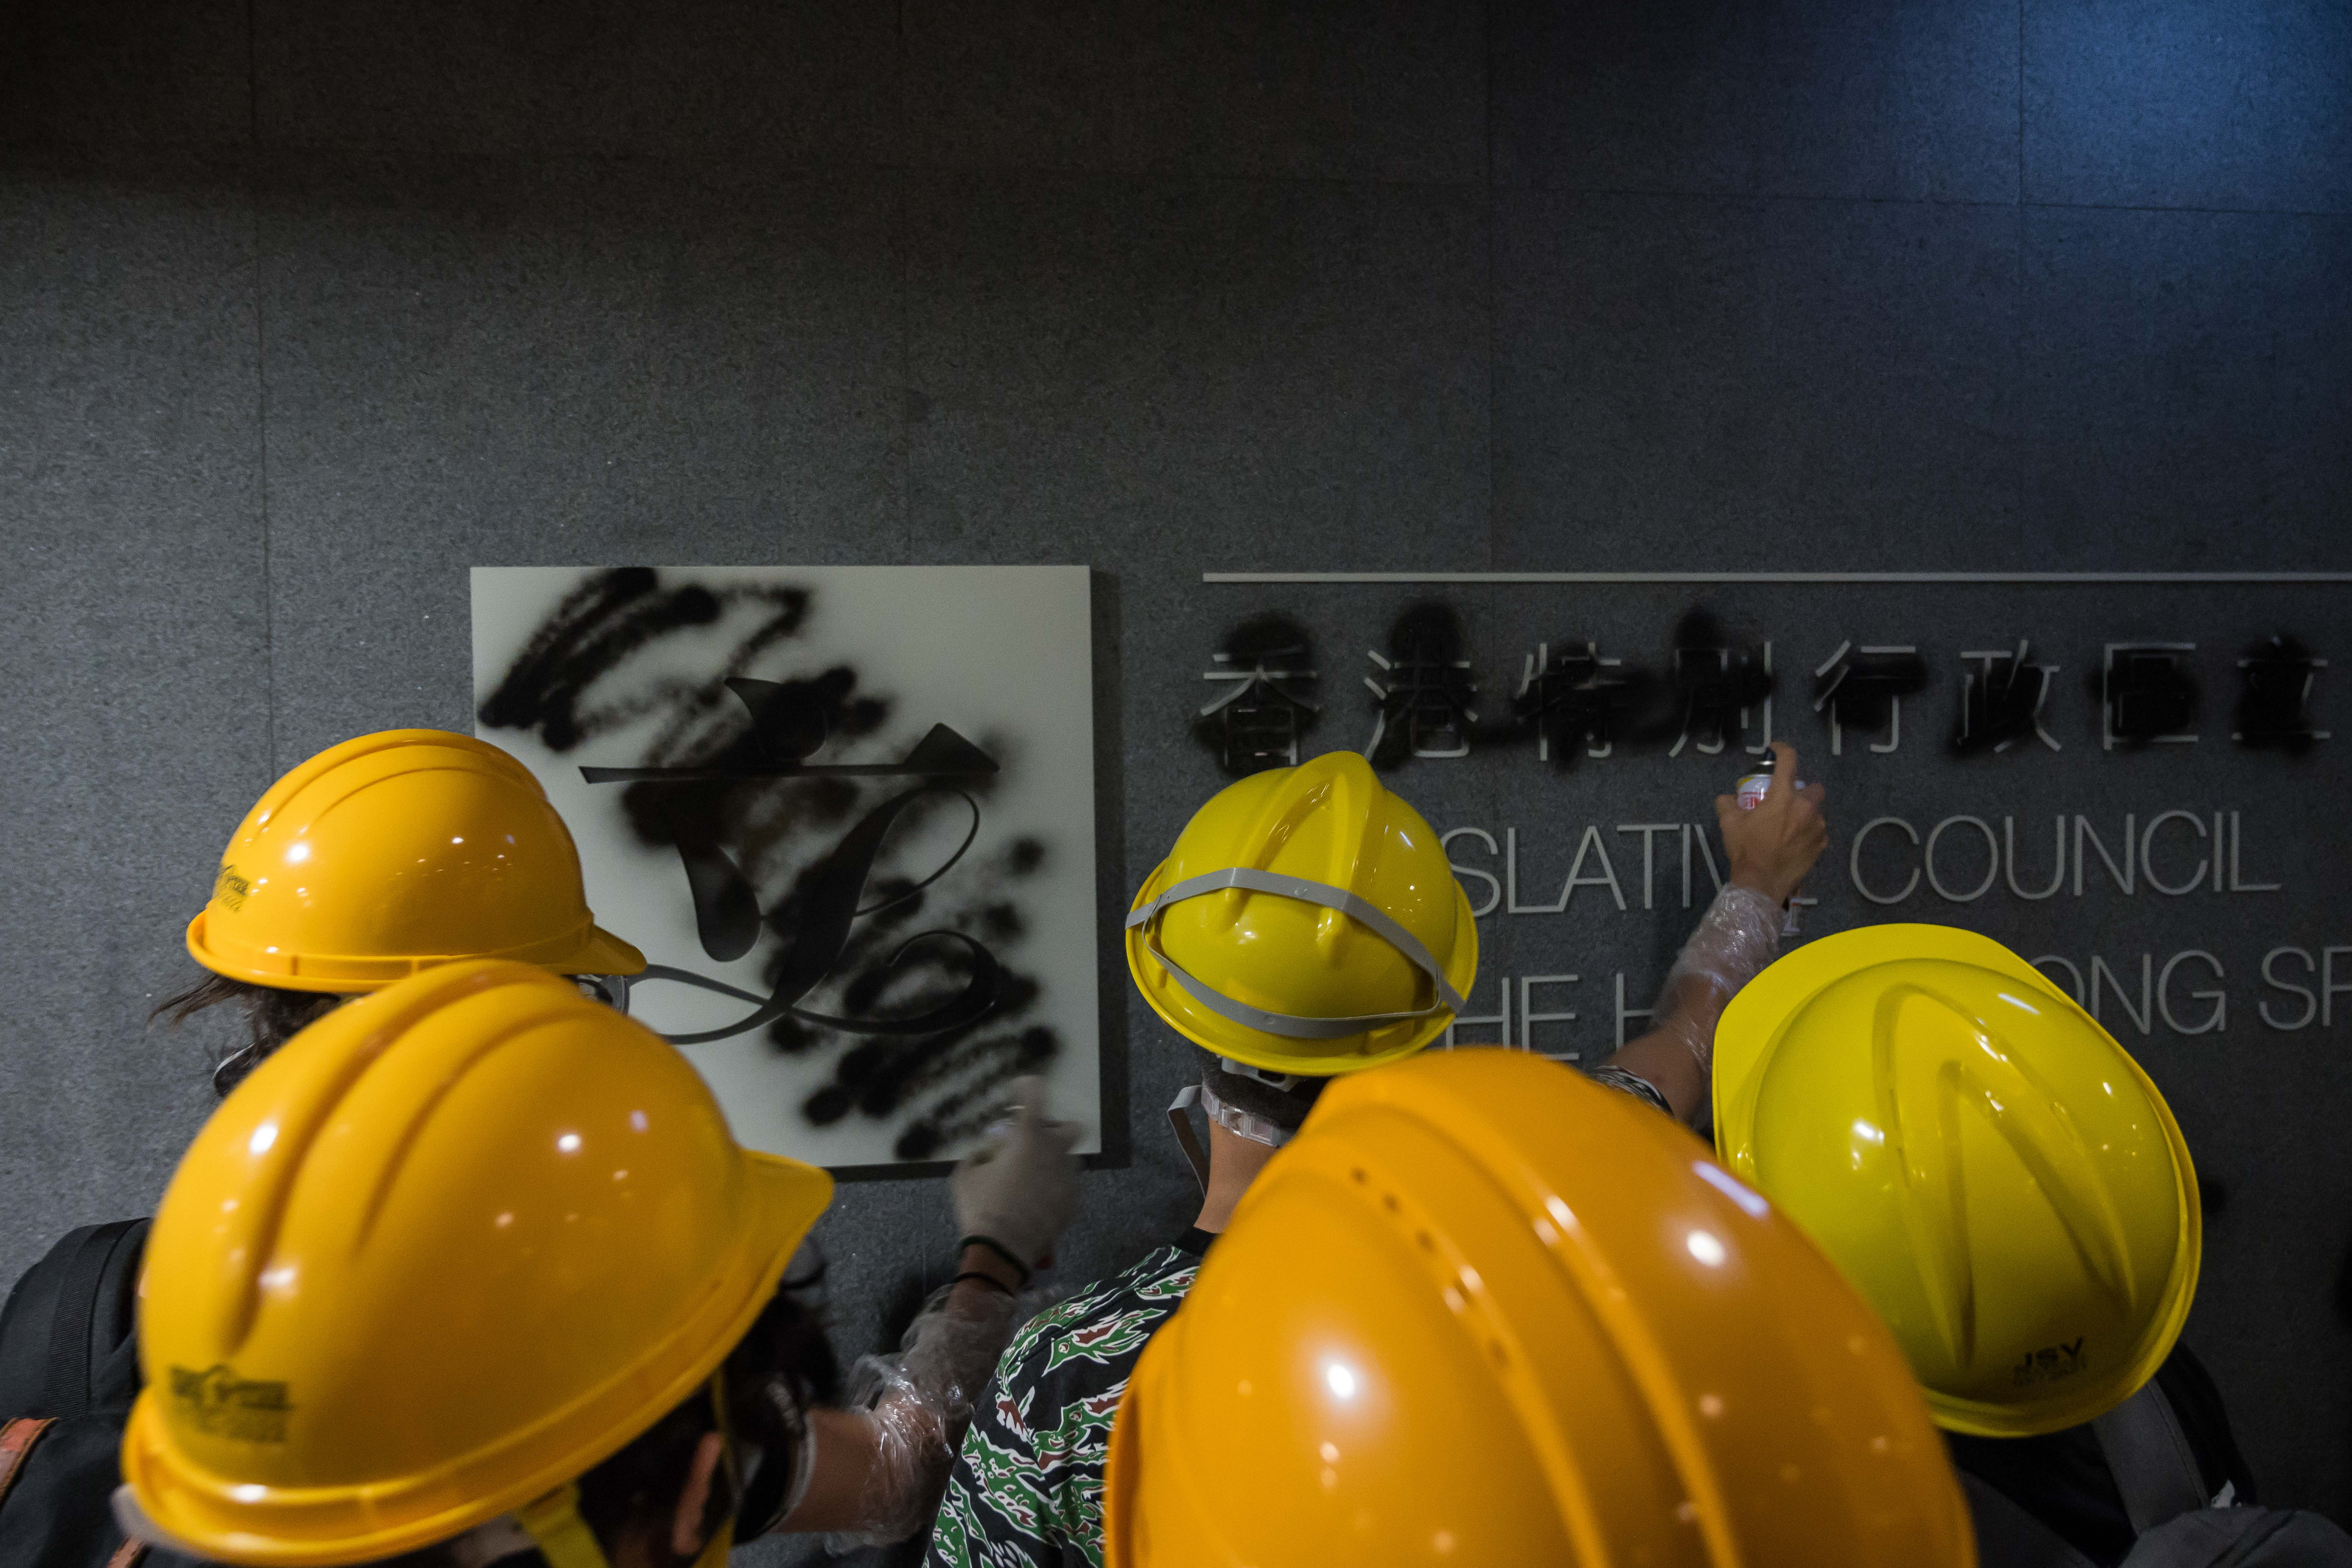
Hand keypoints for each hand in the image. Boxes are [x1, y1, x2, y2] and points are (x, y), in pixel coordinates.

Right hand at [948, 1076, 1080, 1274]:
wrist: (1001, 1252)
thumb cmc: (980, 1209)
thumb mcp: (965, 1175)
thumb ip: (979, 1154)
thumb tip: (989, 1149)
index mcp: (1028, 1139)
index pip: (1035, 1095)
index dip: (1027, 1087)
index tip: (1019, 1089)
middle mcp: (1055, 1153)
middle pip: (1070, 1127)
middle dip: (1054, 1129)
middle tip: (1033, 1142)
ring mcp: (1068, 1179)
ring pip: (1069, 1159)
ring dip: (1053, 1161)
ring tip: (1032, 1178)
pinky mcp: (1072, 1203)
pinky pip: (1067, 1187)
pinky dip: (1053, 1188)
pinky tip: (1036, 1202)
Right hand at [1715, 742, 1827, 904]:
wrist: (1762, 883)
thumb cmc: (1746, 850)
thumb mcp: (1729, 823)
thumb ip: (1727, 804)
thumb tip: (1727, 798)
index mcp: (1783, 797)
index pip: (1788, 761)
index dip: (1782, 749)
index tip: (1775, 749)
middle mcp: (1805, 808)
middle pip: (1814, 788)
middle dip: (1803, 791)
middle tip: (1788, 801)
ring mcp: (1817, 828)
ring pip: (1817, 812)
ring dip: (1806, 814)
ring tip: (1790, 826)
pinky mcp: (1821, 845)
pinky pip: (1818, 832)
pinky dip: (1808, 833)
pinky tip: (1795, 843)